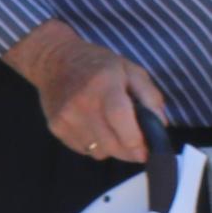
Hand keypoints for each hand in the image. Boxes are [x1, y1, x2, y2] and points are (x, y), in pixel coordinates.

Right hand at [9, 21, 170, 165]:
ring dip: (112, 148)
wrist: (54, 60)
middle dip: (130, 151)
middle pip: (111, 144)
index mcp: (104, 85)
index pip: (121, 121)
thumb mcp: (132, 71)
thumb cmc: (98, 65)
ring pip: (99, 152)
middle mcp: (82, 104)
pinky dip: (95, 145)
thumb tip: (159, 126)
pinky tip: (96, 129)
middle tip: (137, 145)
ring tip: (113, 131)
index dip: (137, 142)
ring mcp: (66, 118)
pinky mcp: (55, 127)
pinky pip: (84, 150)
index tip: (148, 151)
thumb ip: (150, 97)